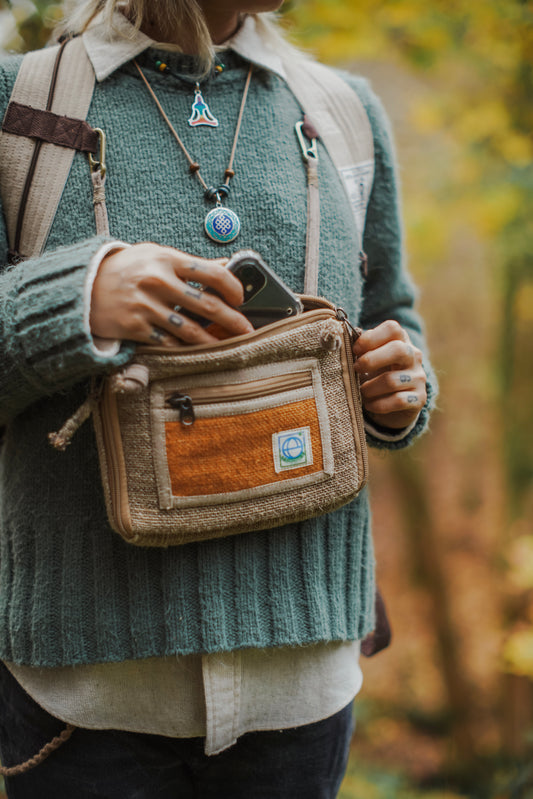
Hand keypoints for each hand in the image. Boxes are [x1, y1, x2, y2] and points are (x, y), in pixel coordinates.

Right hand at [90, 243, 253, 345]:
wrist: (84, 285)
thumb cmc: (126, 268)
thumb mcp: (155, 255)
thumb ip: (189, 263)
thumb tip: (225, 264)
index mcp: (166, 259)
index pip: (211, 272)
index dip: (233, 288)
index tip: (240, 299)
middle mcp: (157, 281)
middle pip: (206, 305)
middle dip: (232, 321)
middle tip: (247, 330)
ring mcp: (145, 305)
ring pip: (190, 330)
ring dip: (212, 341)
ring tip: (227, 346)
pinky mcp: (135, 327)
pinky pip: (168, 343)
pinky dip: (184, 349)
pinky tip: (196, 351)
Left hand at [352, 320, 426, 429]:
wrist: (394, 405)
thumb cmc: (376, 375)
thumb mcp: (369, 360)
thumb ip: (360, 351)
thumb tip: (343, 343)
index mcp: (400, 341)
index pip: (392, 329)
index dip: (371, 337)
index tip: (355, 350)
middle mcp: (413, 356)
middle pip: (398, 350)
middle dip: (371, 360)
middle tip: (356, 369)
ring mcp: (418, 377)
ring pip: (392, 381)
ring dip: (370, 388)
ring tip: (361, 392)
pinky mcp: (419, 398)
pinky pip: (398, 401)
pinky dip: (379, 405)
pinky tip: (370, 405)